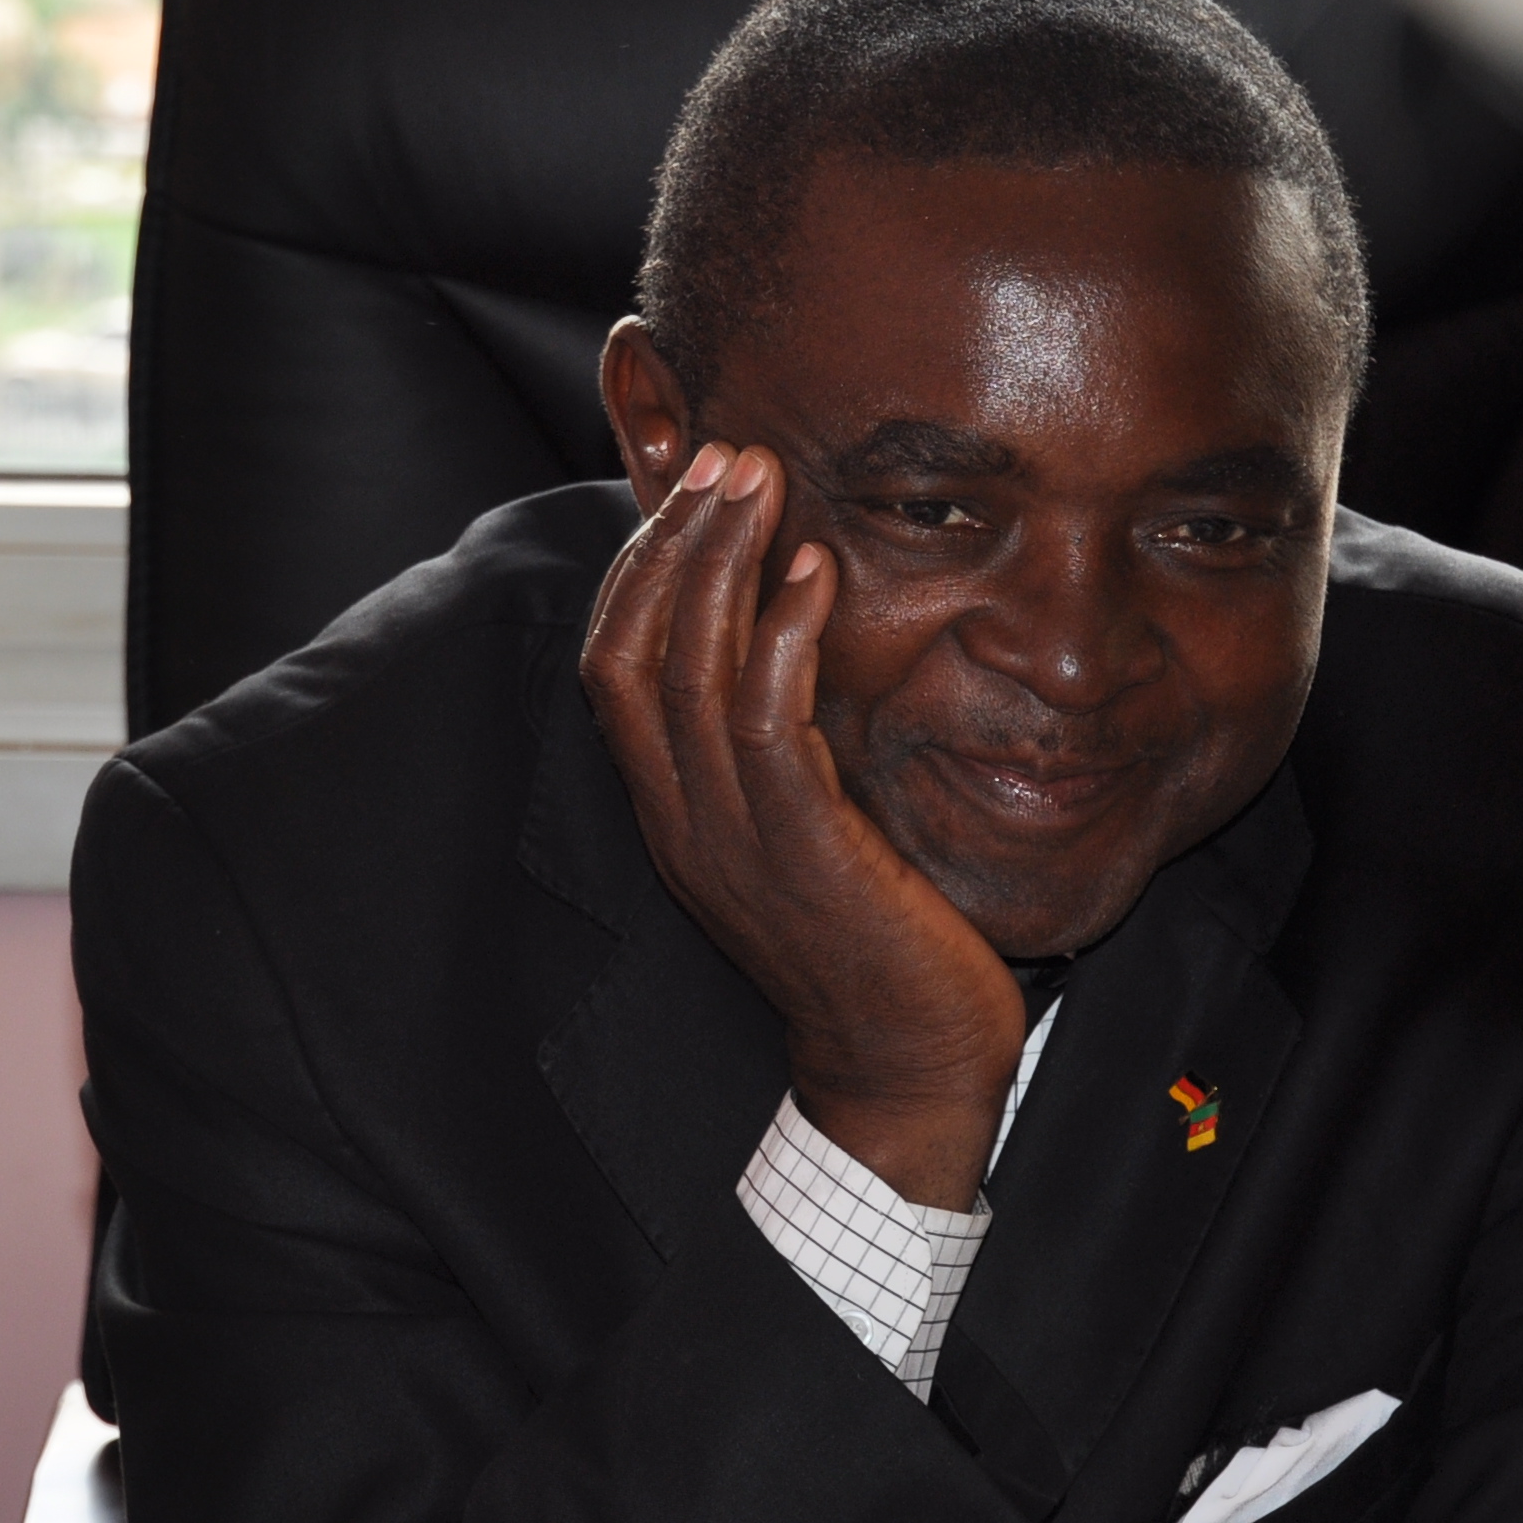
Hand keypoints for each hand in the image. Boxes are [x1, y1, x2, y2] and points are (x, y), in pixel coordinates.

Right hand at [582, 443, 1031, 1209]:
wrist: (908, 1068)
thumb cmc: (875, 940)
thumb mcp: (807, 828)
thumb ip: (785, 745)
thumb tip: (800, 637)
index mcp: (674, 814)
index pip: (614, 667)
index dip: (642, 569)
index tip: (692, 488)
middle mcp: (683, 821)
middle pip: (633, 652)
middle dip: (671, 541)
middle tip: (723, 454)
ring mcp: (731, 839)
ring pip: (688, 672)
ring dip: (719, 564)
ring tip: (760, 482)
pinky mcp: (799, 852)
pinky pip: (765, 726)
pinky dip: (781, 637)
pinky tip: (812, 574)